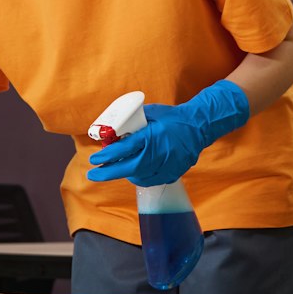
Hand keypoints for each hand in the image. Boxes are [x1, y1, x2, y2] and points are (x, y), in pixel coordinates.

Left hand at [87, 79, 249, 186]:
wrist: (199, 126)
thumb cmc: (173, 118)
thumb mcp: (150, 113)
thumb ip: (133, 122)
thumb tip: (114, 132)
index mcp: (151, 136)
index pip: (124, 149)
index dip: (107, 156)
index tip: (94, 159)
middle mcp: (158, 153)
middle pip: (128, 168)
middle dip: (107, 173)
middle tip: (93, 174)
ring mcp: (167, 165)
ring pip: (138, 177)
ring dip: (124, 174)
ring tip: (114, 170)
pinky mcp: (173, 173)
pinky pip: (151, 180)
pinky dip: (139, 177)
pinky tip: (134, 172)